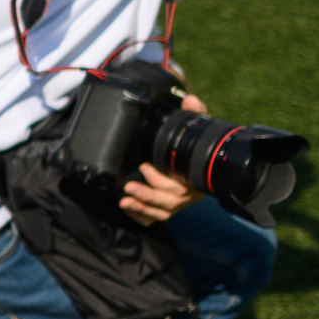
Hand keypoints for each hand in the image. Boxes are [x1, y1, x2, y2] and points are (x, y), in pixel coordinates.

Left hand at [121, 94, 209, 223]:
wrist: (184, 154)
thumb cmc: (187, 142)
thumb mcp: (192, 126)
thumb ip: (193, 112)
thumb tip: (190, 100)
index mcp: (194, 175)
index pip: (183, 185)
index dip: (164, 180)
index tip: (145, 167)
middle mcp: (188, 192)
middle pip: (172, 201)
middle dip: (150, 194)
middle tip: (129, 185)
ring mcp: (177, 202)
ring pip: (163, 211)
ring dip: (143, 206)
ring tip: (124, 200)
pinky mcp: (165, 207)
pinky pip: (155, 217)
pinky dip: (142, 215)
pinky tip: (127, 208)